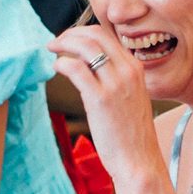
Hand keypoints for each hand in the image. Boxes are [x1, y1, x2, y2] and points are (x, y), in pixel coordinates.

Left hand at [47, 24, 159, 187]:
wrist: (140, 161)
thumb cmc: (131, 135)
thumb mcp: (130, 97)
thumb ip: (115, 78)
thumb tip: (88, 65)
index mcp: (136, 67)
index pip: (106, 35)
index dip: (82, 33)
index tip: (68, 40)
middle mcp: (128, 71)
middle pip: (95, 35)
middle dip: (70, 34)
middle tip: (55, 43)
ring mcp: (116, 84)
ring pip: (85, 47)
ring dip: (63, 44)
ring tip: (52, 52)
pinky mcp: (101, 99)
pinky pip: (77, 69)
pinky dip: (62, 63)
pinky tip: (57, 68)